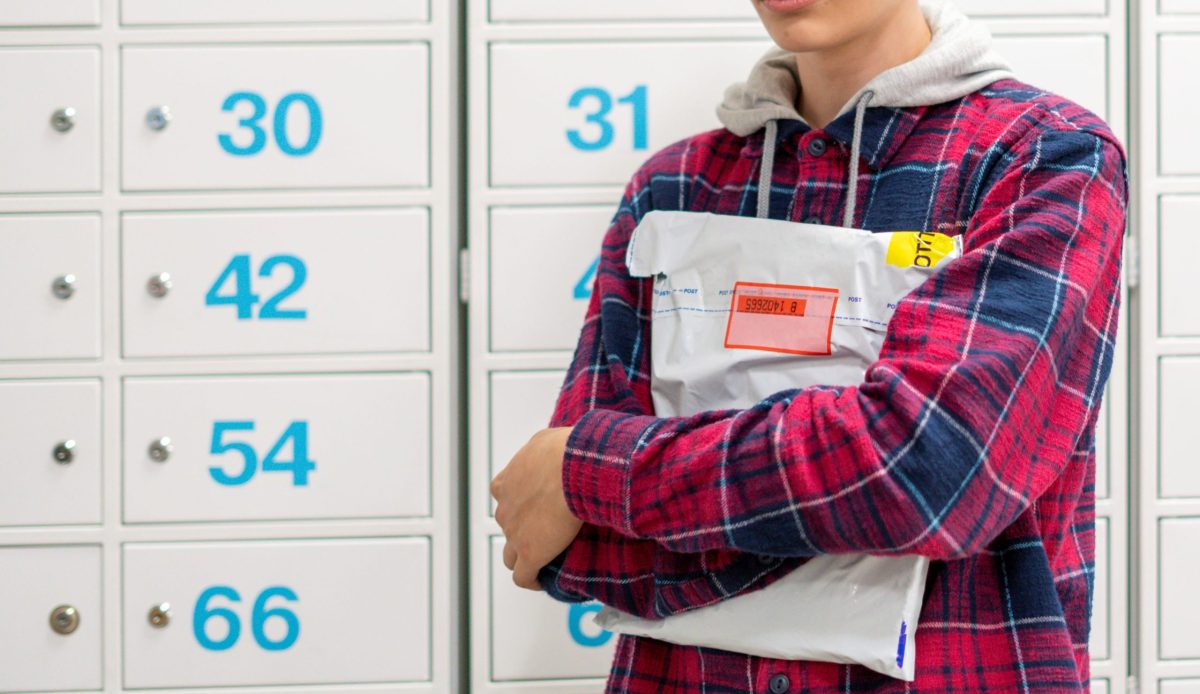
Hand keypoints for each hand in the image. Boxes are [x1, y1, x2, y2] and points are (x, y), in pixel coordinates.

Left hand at [491, 427, 582, 589]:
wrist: (571, 469)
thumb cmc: (563, 451)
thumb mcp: (546, 441)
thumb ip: (541, 450)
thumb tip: (551, 448)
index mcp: (505, 483)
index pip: (504, 498)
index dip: (519, 504)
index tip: (535, 507)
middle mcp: (505, 509)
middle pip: (508, 526)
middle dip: (524, 529)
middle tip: (547, 530)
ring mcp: (514, 534)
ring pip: (511, 555)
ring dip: (524, 557)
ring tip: (543, 559)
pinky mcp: (529, 554)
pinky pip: (523, 577)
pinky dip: (531, 580)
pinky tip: (542, 581)